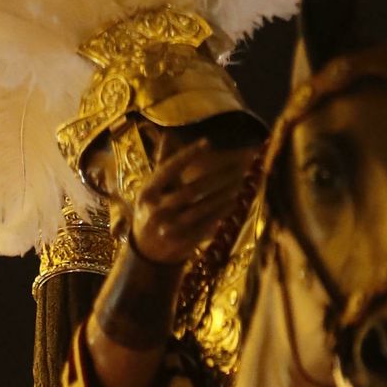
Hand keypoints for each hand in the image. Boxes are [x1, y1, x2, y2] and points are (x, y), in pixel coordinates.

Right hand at [130, 137, 251, 266]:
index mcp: (147, 192)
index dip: (188, 155)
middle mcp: (156, 210)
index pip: (169, 169)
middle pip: (190, 190)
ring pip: (200, 209)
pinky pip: (205, 227)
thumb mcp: (151, 188)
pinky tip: (234, 206)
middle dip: (215, 178)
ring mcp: (169, 229)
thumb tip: (168, 134)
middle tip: (236, 167)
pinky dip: (220, 216)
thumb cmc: (152, 211)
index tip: (207, 142)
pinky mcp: (181, 243)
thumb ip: (162, 163)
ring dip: (222, 197)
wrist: (146, 251)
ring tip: (240, 185)